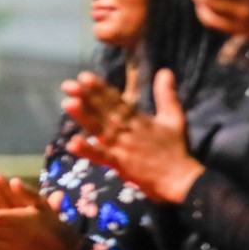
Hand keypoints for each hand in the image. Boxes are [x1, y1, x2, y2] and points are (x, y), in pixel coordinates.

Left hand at [62, 70, 204, 202]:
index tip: (84, 76)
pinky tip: (72, 143)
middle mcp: (129, 130)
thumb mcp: (174, 118)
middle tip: (68, 85)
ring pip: (100, 129)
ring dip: (84, 117)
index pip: (116, 101)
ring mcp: (123, 147)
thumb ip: (166, 95)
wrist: (181, 178)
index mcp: (139, 119)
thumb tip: (165, 70)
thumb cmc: (175, 149)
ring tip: (68, 103)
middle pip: (105, 111)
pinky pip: (102, 156)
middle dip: (86, 98)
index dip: (100, 88)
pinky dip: (88, 150)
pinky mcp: (120, 164)